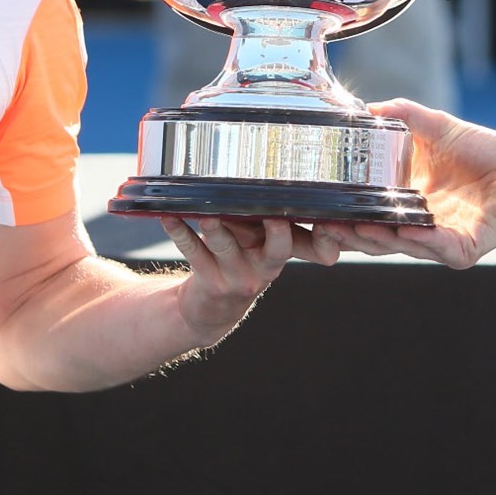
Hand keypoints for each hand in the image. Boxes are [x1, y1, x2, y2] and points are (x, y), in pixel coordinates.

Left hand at [162, 217, 336, 342]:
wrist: (213, 312)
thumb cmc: (240, 265)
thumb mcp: (262, 250)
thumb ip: (268, 224)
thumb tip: (263, 182)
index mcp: (282, 253)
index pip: (310, 242)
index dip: (324, 235)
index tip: (326, 215)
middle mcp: (266, 267)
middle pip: (279, 248)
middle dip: (278, 231)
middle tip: (276, 213)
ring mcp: (238, 277)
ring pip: (227, 247)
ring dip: (217, 229)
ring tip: (208, 214)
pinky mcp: (209, 281)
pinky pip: (193, 251)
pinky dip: (179, 232)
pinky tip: (169, 217)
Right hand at [319, 99, 495, 268]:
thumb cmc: (486, 151)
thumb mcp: (437, 128)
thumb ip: (403, 116)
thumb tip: (368, 106)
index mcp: (406, 199)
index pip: (366, 211)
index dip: (341, 211)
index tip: (317, 204)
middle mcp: (417, 223)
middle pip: (373, 235)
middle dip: (347, 233)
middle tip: (324, 223)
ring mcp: (438, 239)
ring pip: (399, 245)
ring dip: (375, 237)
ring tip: (353, 226)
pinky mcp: (462, 248)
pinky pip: (436, 246)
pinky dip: (418, 239)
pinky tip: (401, 231)